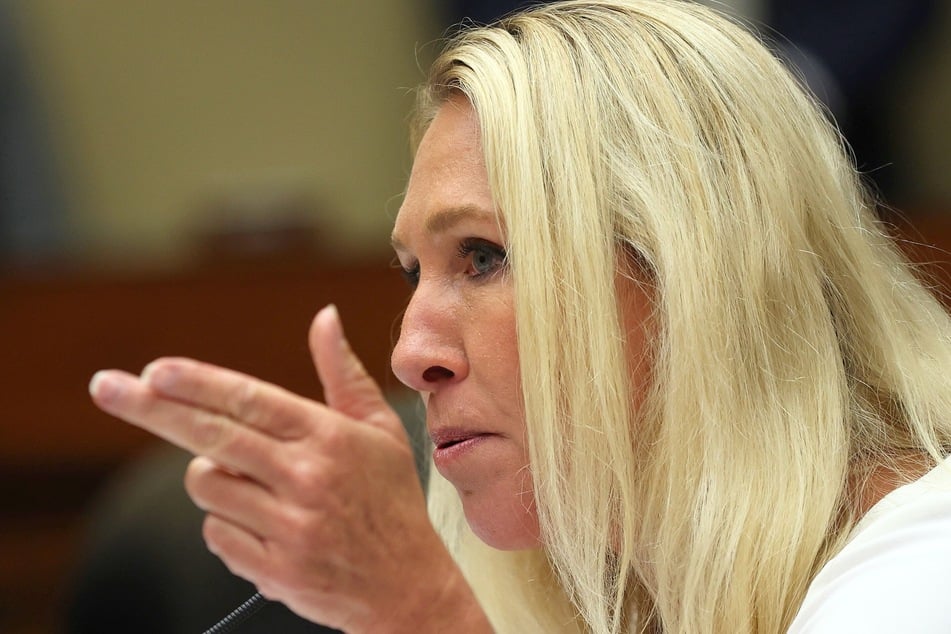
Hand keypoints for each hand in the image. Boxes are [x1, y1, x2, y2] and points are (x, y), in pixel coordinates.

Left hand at [88, 305, 485, 631]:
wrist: (407, 586)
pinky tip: (267, 528)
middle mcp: (306, 478)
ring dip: (214, 479)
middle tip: (106, 387)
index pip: (250, 400)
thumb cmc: (391, 500)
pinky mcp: (274, 568)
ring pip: (206, 487)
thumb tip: (324, 317)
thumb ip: (342, 372)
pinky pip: (216, 535)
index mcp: (330, 437)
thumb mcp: (380, 429)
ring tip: (259, 488)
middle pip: (211, 437)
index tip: (154, 370)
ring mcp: (288, 527)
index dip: (197, 383)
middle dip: (151, 408)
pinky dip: (227, 526)